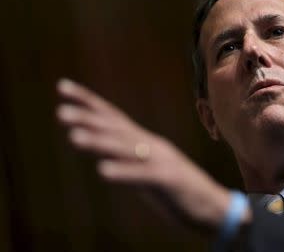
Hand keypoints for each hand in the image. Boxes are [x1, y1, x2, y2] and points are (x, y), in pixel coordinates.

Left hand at [56, 78, 237, 235]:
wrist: (213, 206)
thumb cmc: (177, 188)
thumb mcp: (146, 167)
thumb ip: (125, 155)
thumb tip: (98, 146)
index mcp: (145, 142)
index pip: (113, 117)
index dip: (88, 101)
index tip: (63, 87)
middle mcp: (151, 146)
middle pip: (117, 129)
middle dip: (88, 119)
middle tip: (61, 112)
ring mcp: (161, 161)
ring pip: (127, 149)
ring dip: (100, 142)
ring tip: (74, 137)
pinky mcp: (170, 180)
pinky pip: (144, 176)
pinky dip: (124, 172)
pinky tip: (103, 171)